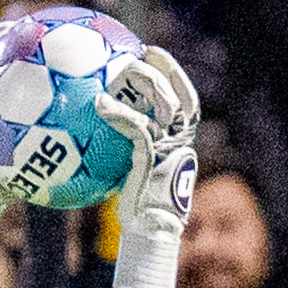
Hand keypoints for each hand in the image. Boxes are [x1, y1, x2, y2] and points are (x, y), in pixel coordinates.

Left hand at [92, 44, 199, 287]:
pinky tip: (99, 105)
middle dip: (167, 71)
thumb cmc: (138, 211)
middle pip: (181, 97)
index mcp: (181, 145)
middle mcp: (180, 144)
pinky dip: (120, 114)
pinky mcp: (152, 161)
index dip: (176, 78)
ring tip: (122, 69)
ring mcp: (169, 151)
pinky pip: (137, 129)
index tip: (157, 58)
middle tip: (146, 52)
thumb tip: (100, 138)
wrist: (149, 235)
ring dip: (145, 84)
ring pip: (164, 106)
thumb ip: (127, 153)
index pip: (187, 103)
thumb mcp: (135, 176)